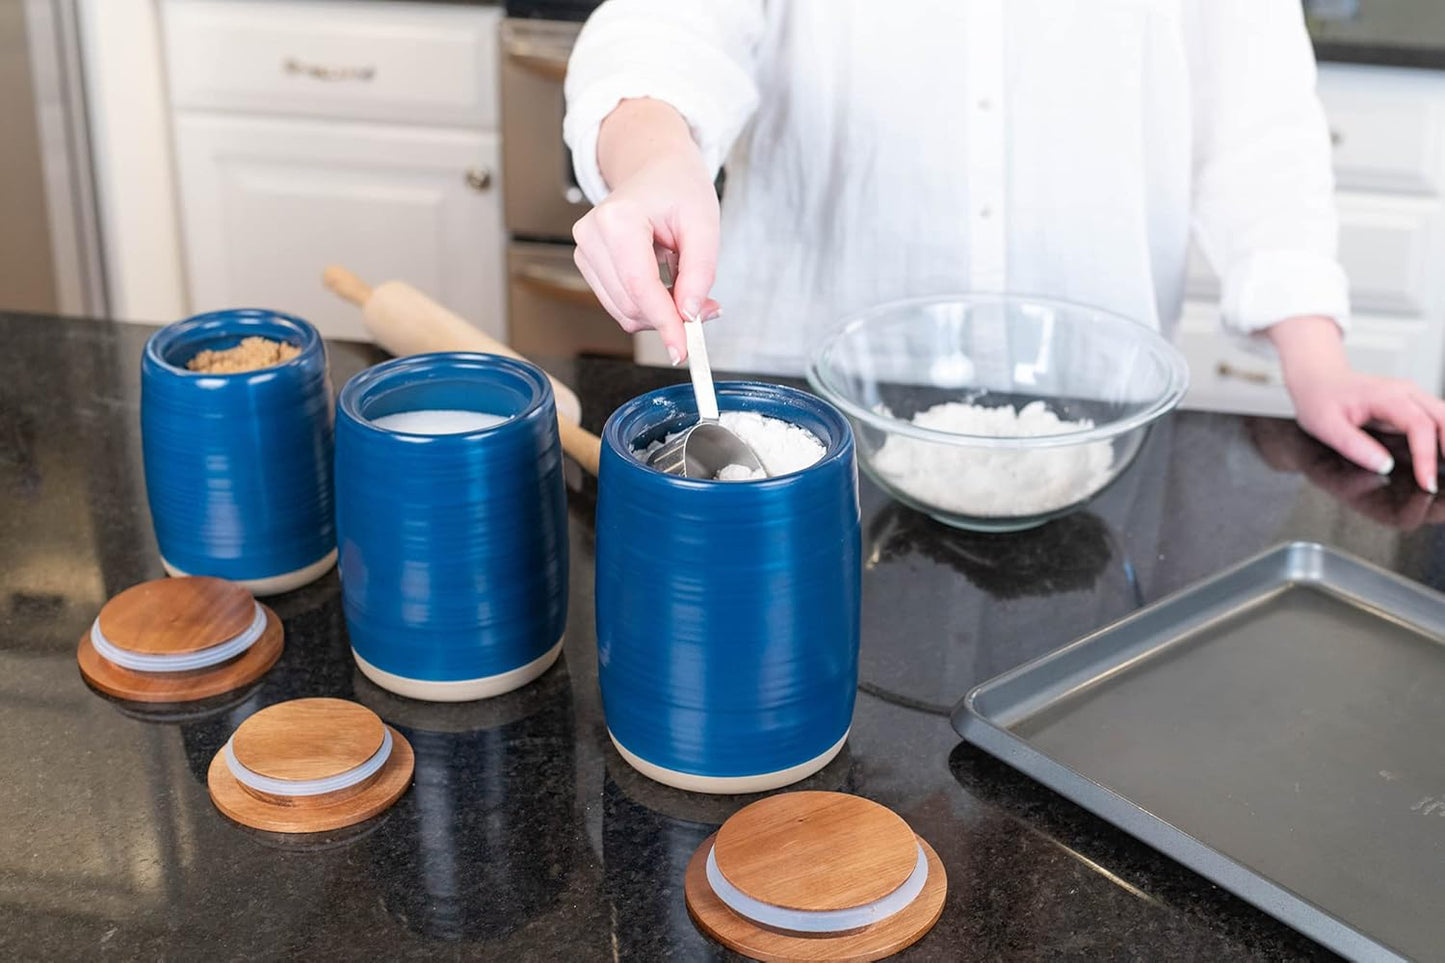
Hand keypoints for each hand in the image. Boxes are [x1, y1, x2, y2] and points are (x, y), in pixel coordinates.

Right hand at [572, 98, 720, 363]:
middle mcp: (590, 235)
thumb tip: (690, 316)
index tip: (684, 350)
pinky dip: (646, 305)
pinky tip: (665, 284)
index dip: (664, 323)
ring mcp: (583, 250)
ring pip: (622, 311)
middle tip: (706, 309)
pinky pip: (619, 303)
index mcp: (617, 219)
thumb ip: (700, 272)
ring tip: (687, 287)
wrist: (655, 167)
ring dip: (658, 313)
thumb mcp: (705, 224)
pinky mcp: (587, 263)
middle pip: (629, 304)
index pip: (640, 287)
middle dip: (668, 318)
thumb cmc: (679, 188)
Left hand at [1270, 315, 1444, 492]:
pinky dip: (1444, 437)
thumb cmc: (1320, 400)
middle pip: (1443, 417)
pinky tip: (1442, 457)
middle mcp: (1405, 392)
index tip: (1426, 482)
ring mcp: (1411, 396)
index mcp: (1386, 396)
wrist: (1318, 378)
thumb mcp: (1326, 426)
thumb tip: (1384, 466)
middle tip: (1442, 480)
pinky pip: (1437, 419)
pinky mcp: (1411, 404)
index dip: (1426, 456)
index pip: (1419, 425)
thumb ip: (1354, 446)